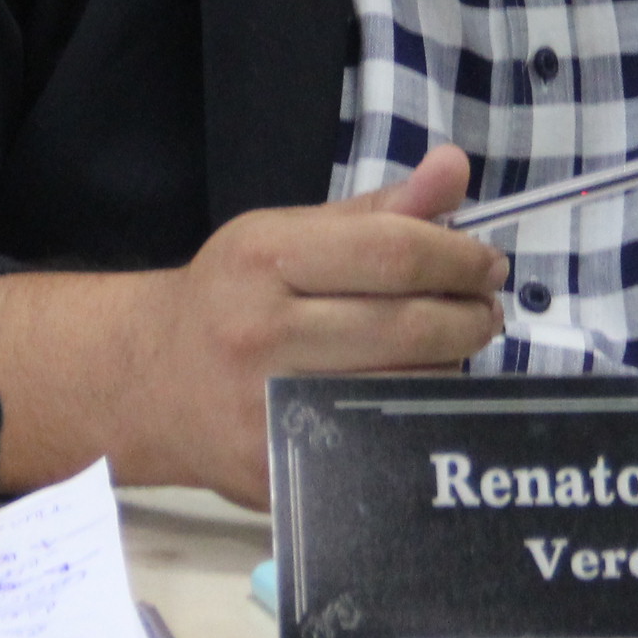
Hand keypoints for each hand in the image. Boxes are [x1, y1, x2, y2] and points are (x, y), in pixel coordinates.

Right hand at [120, 144, 503, 504]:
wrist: (149, 383)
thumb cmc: (232, 299)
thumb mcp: (287, 236)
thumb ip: (377, 210)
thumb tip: (454, 169)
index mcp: (264, 260)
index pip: (391, 253)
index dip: (457, 259)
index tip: (488, 266)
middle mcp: (259, 333)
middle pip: (405, 325)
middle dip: (467, 318)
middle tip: (485, 312)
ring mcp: (268, 408)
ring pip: (403, 386)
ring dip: (450, 367)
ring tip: (453, 349)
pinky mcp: (280, 469)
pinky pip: (378, 440)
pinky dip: (415, 414)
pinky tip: (419, 394)